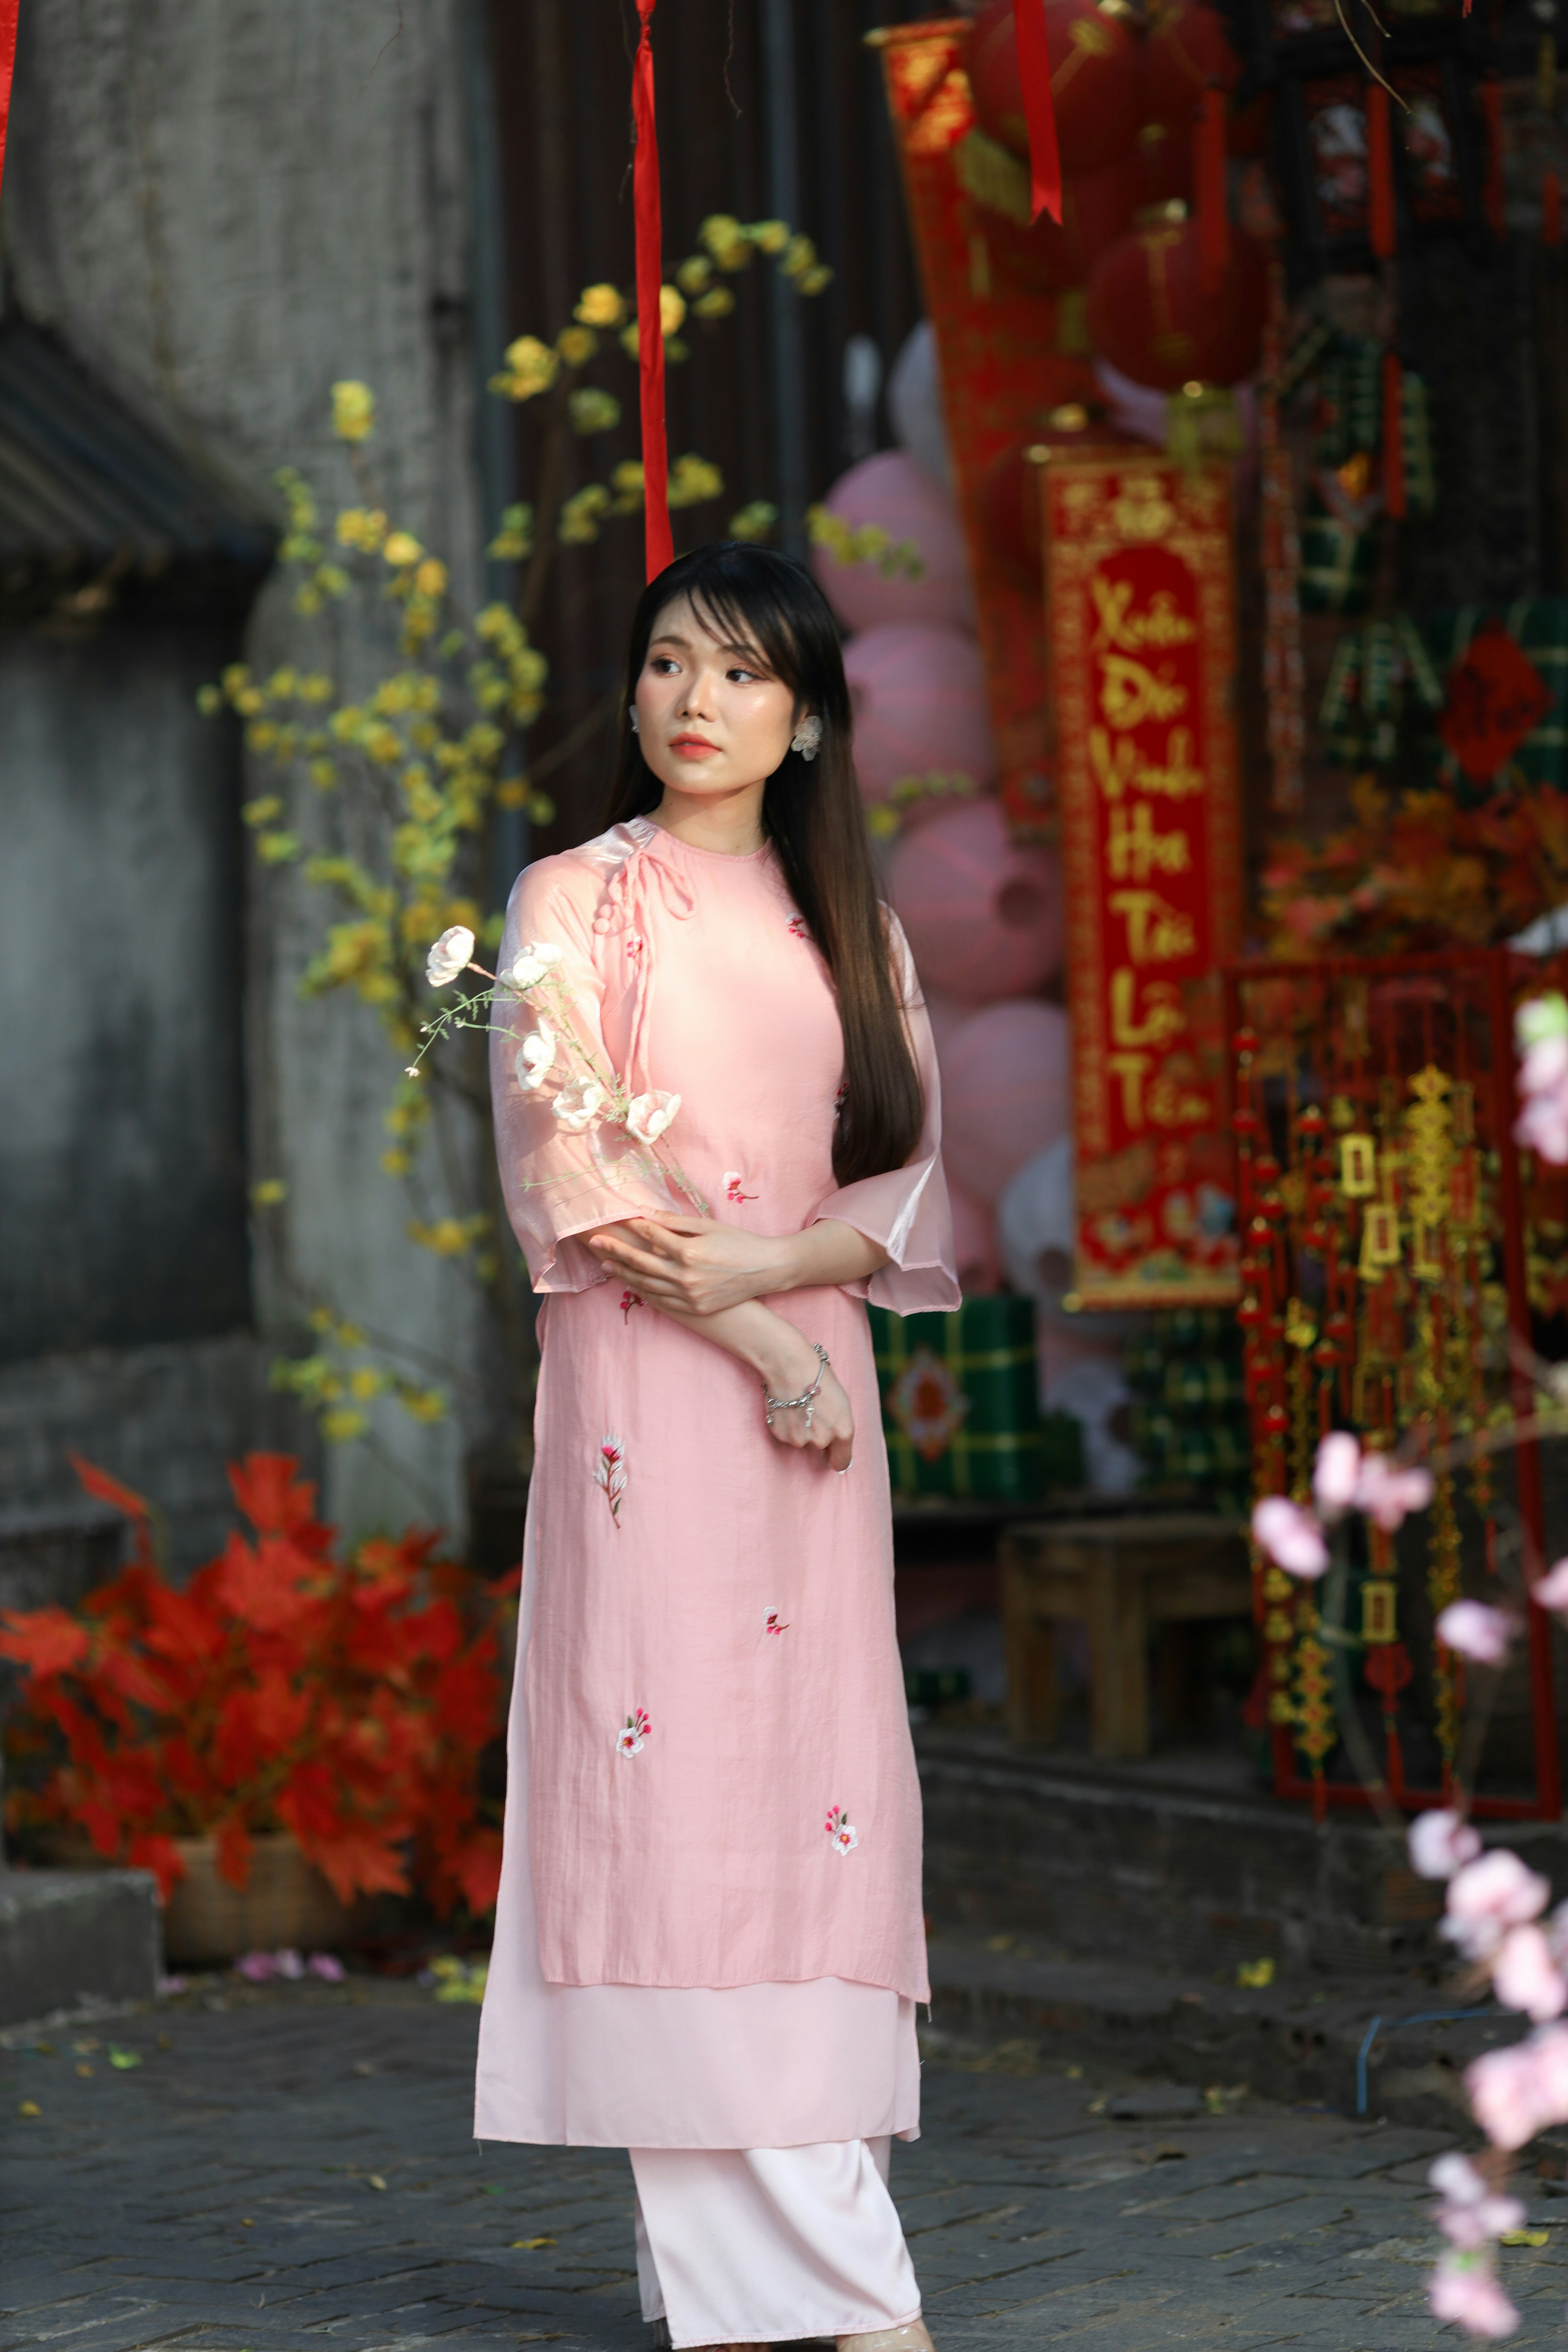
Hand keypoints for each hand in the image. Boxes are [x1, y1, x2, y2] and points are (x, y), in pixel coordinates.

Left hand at [586, 1215, 793, 1316]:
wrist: (766, 1270)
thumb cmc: (738, 1243)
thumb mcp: (709, 1226)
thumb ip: (676, 1222)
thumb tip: (647, 1215)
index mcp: (688, 1251)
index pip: (651, 1237)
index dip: (631, 1228)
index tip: (613, 1222)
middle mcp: (685, 1276)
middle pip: (641, 1262)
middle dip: (616, 1251)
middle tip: (596, 1242)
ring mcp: (689, 1295)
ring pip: (647, 1284)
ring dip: (624, 1273)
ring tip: (607, 1264)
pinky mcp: (695, 1308)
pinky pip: (662, 1301)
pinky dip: (644, 1292)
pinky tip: (632, 1284)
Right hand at [758, 1328, 853, 1474]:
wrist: (790, 1366)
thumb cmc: (819, 1377)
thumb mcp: (841, 1402)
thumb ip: (840, 1426)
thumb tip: (834, 1442)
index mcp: (843, 1432)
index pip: (841, 1462)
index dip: (837, 1456)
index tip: (832, 1452)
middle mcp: (822, 1440)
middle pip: (820, 1447)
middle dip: (817, 1433)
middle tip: (812, 1410)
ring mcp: (799, 1439)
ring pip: (802, 1440)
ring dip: (801, 1428)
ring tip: (798, 1404)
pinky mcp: (781, 1435)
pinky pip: (786, 1434)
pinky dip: (786, 1424)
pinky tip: (786, 1406)